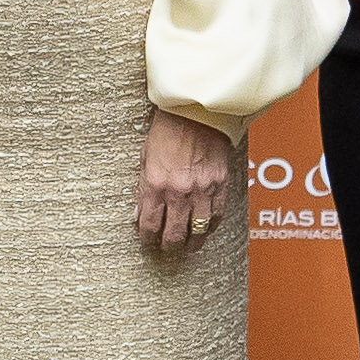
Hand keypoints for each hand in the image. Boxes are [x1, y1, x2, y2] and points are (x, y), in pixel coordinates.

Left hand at [135, 109, 235, 252]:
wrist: (197, 111)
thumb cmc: (168, 128)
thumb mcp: (145, 156)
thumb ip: (143, 186)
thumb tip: (139, 212)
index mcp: (155, 183)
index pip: (149, 224)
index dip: (147, 238)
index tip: (147, 242)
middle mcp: (178, 191)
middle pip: (173, 233)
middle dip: (168, 246)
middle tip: (167, 249)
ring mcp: (201, 189)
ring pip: (197, 230)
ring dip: (191, 243)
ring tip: (188, 247)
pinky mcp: (220, 184)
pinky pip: (217, 215)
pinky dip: (210, 227)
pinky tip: (205, 231)